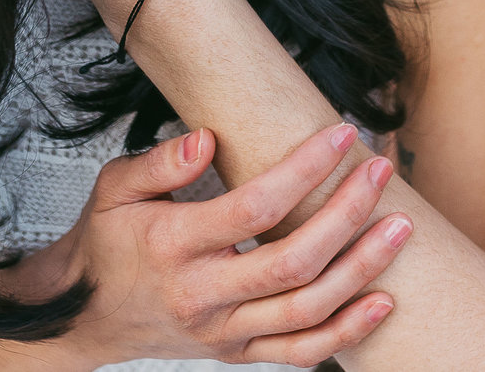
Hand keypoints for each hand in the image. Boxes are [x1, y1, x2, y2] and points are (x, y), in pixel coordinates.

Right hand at [15, 120, 411, 368]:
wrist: (84, 317)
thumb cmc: (108, 242)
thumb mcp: (113, 188)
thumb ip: (158, 163)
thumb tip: (207, 139)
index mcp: (173, 248)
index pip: (253, 209)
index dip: (304, 171)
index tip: (341, 135)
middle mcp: (202, 298)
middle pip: (293, 263)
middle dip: (347, 214)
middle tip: (380, 170)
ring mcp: (223, 333)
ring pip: (306, 312)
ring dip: (361, 270)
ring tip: (400, 227)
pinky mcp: (237, 355)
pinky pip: (300, 353)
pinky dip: (347, 332)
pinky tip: (383, 300)